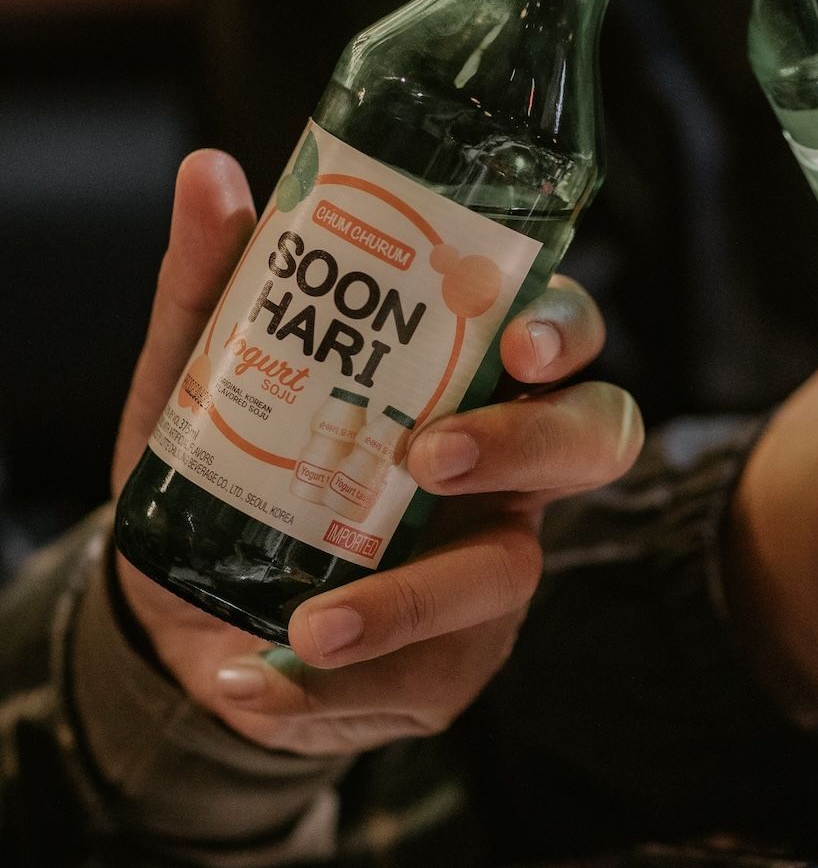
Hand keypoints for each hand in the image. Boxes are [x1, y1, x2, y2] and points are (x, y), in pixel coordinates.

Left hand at [112, 151, 641, 753]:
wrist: (175, 608)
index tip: (515, 345)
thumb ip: (211, 283)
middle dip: (526, 445)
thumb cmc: (223, 466)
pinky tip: (245, 678)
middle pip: (591, 441)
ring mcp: (488, 571)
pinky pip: (420, 683)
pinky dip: (324, 691)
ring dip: (407, 602)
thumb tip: (211, 175)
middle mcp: (506, 472)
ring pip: (505, 578)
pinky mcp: (449, 667)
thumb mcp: (198, 373)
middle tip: (430, 455)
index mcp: (469, 383)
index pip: (560, 336)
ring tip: (306, 626)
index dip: (562, 334)